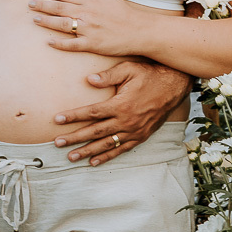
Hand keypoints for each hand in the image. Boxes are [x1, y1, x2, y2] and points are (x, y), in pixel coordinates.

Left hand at [28, 0, 146, 56]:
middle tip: (30, 4)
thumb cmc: (122, 12)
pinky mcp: (92, 44)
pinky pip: (72, 44)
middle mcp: (87, 13)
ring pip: (62, 24)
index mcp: (90, 0)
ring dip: (46, 21)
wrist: (138, 30)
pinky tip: (49, 41)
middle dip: (42, 5)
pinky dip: (59, 43)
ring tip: (35, 19)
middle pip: (59, 8)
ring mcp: (89, 29)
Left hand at [52, 60, 192, 165]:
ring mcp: (133, 131)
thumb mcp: (129, 70)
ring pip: (106, 144)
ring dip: (87, 151)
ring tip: (71, 157)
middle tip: (57, 143)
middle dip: (75, 138)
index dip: (73, 116)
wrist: (173, 86)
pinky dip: (107, 157)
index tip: (57, 120)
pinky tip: (94, 162)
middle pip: (95, 132)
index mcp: (121, 105)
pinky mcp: (140, 136)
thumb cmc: (149, 75)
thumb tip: (89, 79)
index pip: (91, 113)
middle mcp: (126, 121)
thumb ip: (108, 76)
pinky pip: (121, 149)